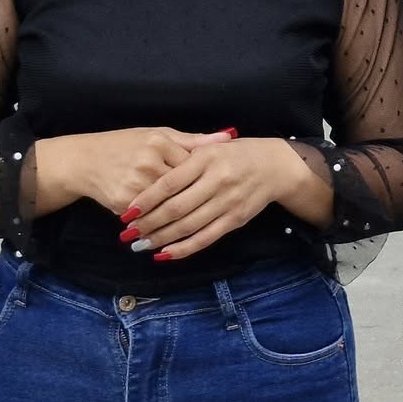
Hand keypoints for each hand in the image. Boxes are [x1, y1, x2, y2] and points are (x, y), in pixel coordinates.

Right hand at [34, 127, 232, 217]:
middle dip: (200, 203)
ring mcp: (134, 183)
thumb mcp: (159, 135)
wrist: (85, 161)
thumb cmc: (126, 145)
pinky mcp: (123, 202)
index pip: (193, 165)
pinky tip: (173, 233)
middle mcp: (147, 162)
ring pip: (167, 208)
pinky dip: (159, 226)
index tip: (222, 186)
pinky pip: (149, 217)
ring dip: (182, 221)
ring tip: (204, 227)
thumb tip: (229, 136)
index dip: (207, 177)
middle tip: (220, 212)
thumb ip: (194, 140)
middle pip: (182, 189)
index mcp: (159, 142)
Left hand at [120, 138, 333, 262]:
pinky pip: (206, 238)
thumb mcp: (210, 147)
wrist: (274, 166)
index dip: (147, 199)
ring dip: (162, 238)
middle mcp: (217, 180)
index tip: (128, 212)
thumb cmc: (236, 154)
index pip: (169, 183)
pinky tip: (165, 254)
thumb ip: (183, 156)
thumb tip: (149, 170)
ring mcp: (227, 202)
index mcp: (206, 159)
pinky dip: (184, 248)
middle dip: (149, 223)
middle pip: (176, 208)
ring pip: (189, 226)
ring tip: (140, 245)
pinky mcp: (235, 219)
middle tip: (128, 233)